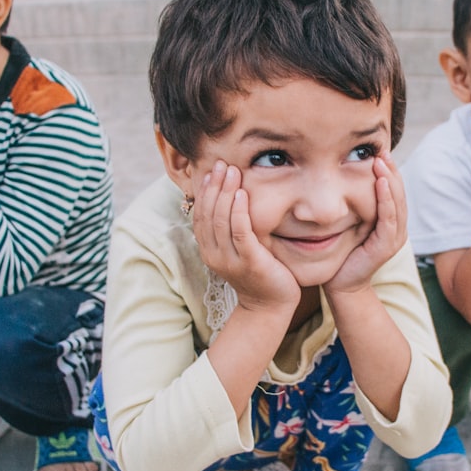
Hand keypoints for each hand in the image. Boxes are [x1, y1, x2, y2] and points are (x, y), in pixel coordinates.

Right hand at [192, 161, 300, 313]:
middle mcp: (214, 255)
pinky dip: (239, 211)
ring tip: (232, 171)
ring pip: (222, 220)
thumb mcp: (240, 250)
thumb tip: (235, 198)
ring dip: (226, 193)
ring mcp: (230, 260)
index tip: (211, 171)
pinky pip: (240, 233)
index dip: (204, 192)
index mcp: (209, 250)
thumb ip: (233, 229)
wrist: (270, 306)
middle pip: (209, 214)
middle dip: (215, 186)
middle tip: (222, 164)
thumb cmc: (259, 274)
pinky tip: (243, 194)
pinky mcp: (250, 262)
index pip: (200, 216)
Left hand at [324, 155, 406, 295]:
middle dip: (391, 170)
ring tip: (382, 161)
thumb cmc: (342, 253)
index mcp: (390, 221)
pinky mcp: (386, 246)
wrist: (341, 285)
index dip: (388, 170)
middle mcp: (396, 228)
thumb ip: (354, 204)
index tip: (378, 150)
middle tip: (381, 149)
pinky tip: (381, 184)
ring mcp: (394, 238)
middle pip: (399, 192)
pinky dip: (386, 200)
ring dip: (390, 180)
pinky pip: (389, 219)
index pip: (393, 190)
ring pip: (396, 203)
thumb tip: (341, 176)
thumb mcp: (349, 223)